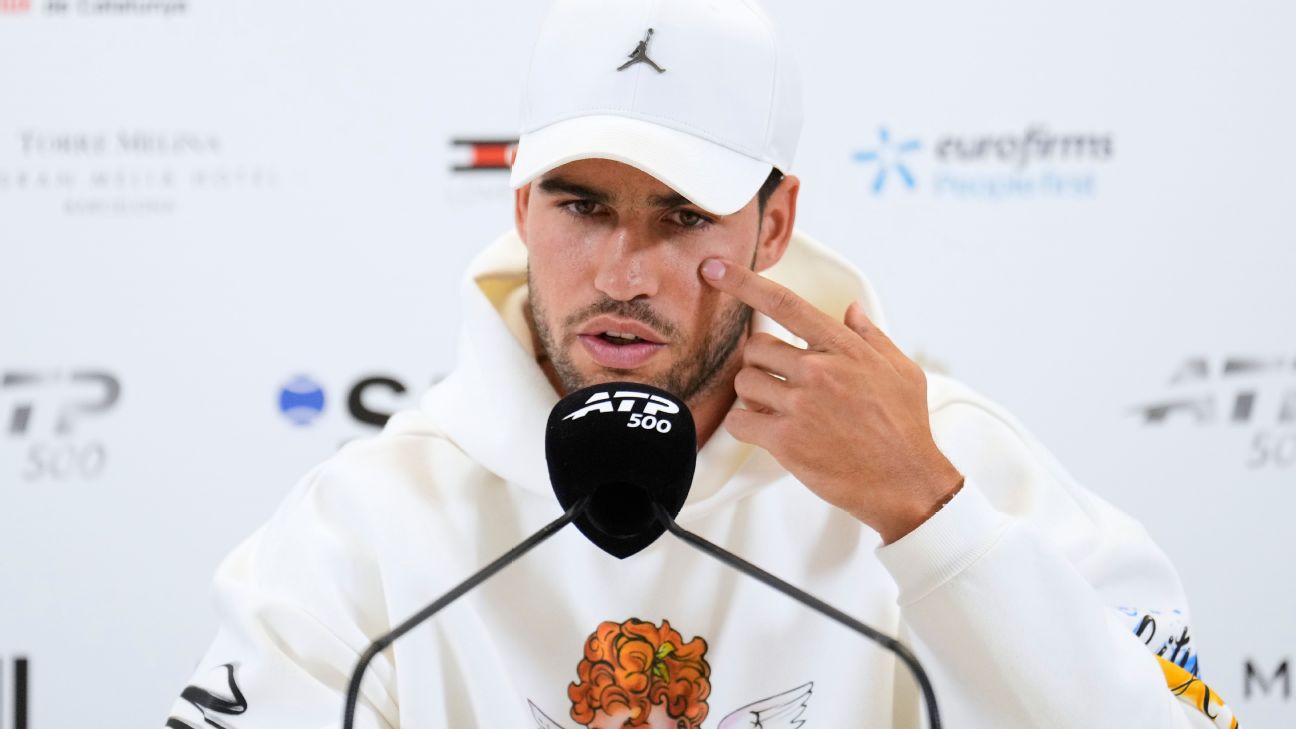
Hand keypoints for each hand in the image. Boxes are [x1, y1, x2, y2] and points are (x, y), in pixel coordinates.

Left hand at [700, 257, 963, 543]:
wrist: (907, 483)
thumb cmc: (906, 428)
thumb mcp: (902, 371)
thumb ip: (872, 336)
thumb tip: (851, 310)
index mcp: (843, 348)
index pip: (784, 304)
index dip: (744, 282)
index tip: (716, 269)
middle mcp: (818, 371)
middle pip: (756, 348)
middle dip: (761, 364)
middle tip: (779, 383)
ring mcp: (800, 405)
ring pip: (744, 383)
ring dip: (753, 395)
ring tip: (778, 409)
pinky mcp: (786, 440)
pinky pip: (740, 421)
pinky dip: (745, 426)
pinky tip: (766, 431)